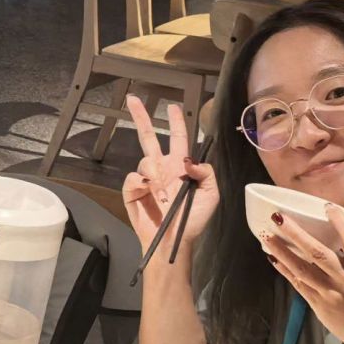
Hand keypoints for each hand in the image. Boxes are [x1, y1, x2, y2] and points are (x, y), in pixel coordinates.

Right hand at [121, 96, 217, 260]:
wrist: (172, 243)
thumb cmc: (192, 221)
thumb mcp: (211, 196)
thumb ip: (206, 173)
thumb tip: (189, 160)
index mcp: (181, 167)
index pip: (178, 138)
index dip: (176, 122)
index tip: (172, 106)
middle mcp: (162, 169)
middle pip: (149, 137)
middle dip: (141, 117)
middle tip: (133, 100)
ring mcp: (146, 180)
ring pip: (144, 160)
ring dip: (154, 173)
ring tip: (163, 194)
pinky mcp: (132, 191)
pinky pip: (132, 177)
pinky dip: (141, 184)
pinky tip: (149, 193)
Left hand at [262, 202, 343, 343]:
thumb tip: (330, 235)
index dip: (340, 222)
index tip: (326, 207)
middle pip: (319, 253)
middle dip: (296, 234)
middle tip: (278, 218)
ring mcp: (331, 294)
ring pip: (302, 269)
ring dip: (282, 251)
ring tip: (266, 236)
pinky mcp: (317, 304)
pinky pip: (297, 283)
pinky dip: (284, 269)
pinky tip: (271, 257)